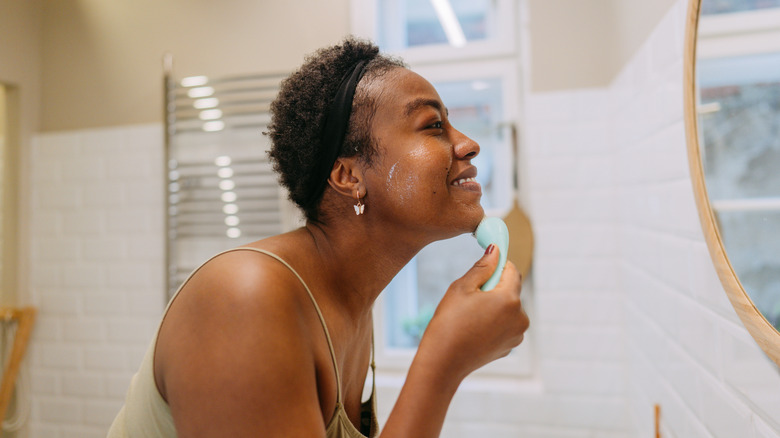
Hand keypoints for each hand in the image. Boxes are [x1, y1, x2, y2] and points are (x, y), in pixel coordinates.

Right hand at [418, 245, 528, 380]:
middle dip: (494, 288)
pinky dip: (493, 323)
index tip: (482, 270)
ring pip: (508, 309)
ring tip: (470, 316)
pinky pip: (505, 325)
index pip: (512, 270)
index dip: (496, 266)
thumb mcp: (461, 287)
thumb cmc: (449, 323)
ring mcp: (516, 335)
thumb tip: (496, 250)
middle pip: (511, 291)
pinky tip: (474, 329)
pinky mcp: (510, 347)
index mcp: (510, 299)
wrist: (443, 362)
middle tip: (470, 298)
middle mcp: (520, 318)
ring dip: (494, 306)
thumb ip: (482, 267)